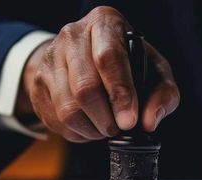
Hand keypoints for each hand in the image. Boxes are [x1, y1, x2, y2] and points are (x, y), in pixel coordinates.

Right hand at [20, 6, 179, 142]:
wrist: (84, 57)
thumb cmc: (126, 64)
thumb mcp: (154, 71)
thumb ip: (163, 94)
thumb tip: (149, 122)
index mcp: (104, 25)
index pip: (108, 58)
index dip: (120, 94)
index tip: (129, 122)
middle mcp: (72, 37)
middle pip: (84, 88)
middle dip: (106, 119)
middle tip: (118, 128)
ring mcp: (50, 61)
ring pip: (68, 109)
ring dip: (92, 129)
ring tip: (105, 127)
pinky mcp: (38, 85)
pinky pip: (57, 121)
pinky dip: (78, 132)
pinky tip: (89, 125)